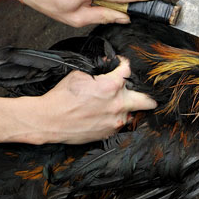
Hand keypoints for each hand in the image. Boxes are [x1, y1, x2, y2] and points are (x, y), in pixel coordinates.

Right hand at [34, 58, 156, 143]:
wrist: (50, 120)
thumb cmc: (61, 97)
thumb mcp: (78, 75)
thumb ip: (97, 70)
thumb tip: (107, 66)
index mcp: (111, 86)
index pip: (127, 70)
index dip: (124, 64)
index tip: (121, 65)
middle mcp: (118, 105)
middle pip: (147, 101)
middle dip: (147, 96)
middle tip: (143, 94)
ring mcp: (115, 121)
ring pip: (132, 114)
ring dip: (126, 108)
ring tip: (114, 106)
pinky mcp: (108, 133)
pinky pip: (118, 125)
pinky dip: (114, 119)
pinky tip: (102, 116)